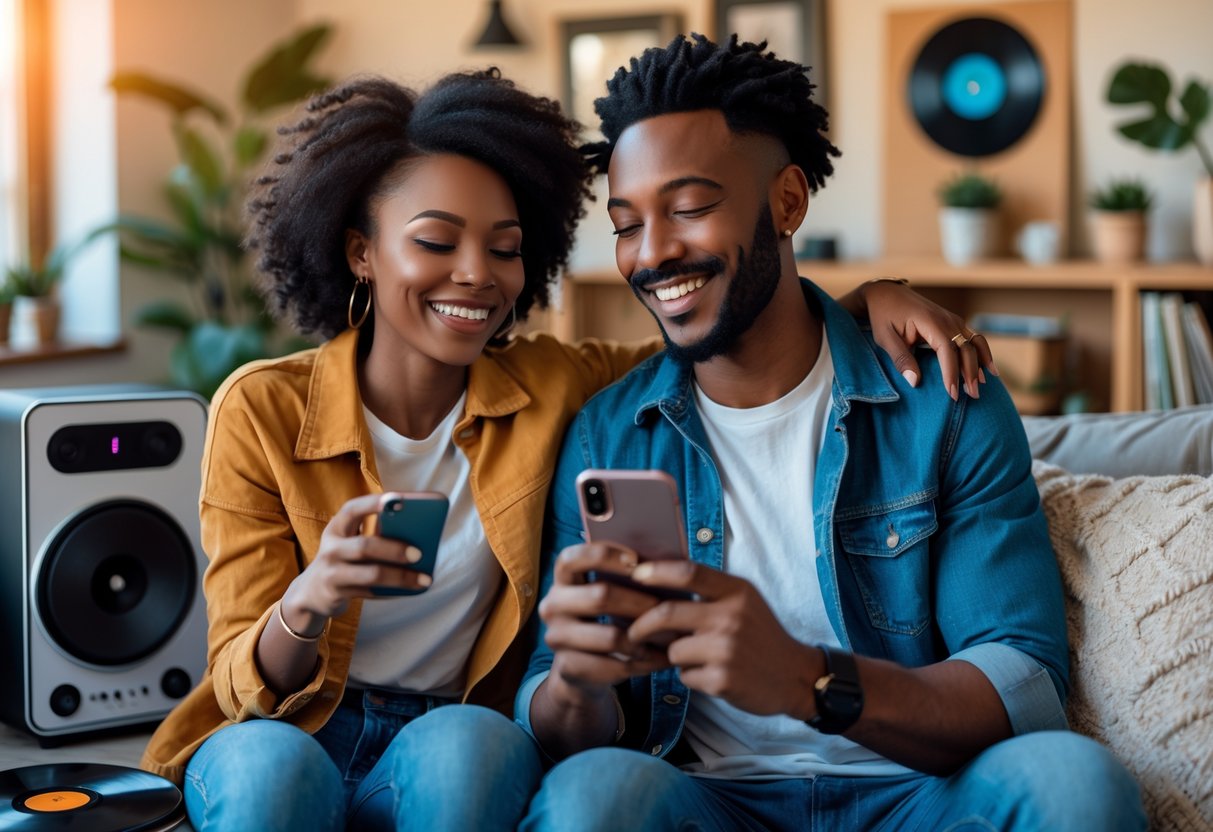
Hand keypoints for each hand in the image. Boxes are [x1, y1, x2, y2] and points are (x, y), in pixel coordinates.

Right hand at [282, 493, 431, 626]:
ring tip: (424, 580)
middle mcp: (331, 548)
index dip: (373, 504)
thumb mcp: (348, 541)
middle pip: (365, 547)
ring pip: (371, 575)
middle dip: (394, 549)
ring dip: (401, 577)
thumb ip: (373, 534)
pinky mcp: (336, 594)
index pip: (352, 510)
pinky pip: (372, 593)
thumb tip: (417, 534)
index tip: (396, 499)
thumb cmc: (343, 559)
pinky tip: (412, 590)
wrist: (311, 591)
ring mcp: (332, 573)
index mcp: (337, 528)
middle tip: (419, 553)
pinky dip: (394, 592)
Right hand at [538, 543, 669, 694]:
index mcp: (562, 579)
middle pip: (600, 596)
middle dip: (640, 603)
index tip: (636, 560)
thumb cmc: (605, 618)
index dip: (604, 555)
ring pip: (610, 637)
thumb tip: (663, 564)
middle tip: (666, 609)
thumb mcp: (609, 593)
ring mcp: (557, 637)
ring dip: (644, 639)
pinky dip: (641, 664)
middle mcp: (553, 605)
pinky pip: (613, 666)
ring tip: (669, 638)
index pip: (572, 558)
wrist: (581, 667)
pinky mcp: (567, 666)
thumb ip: (624, 576)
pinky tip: (658, 660)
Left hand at [626, 560, 820, 719]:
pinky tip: (712, 675)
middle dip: (641, 625)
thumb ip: (710, 591)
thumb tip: (658, 581)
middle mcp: (731, 617)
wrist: (795, 676)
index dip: (656, 572)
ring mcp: (727, 649)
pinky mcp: (722, 679)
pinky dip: (691, 677)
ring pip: (673, 650)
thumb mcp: (744, 602)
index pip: (689, 572)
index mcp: (736, 592)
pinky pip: (685, 675)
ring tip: (700, 658)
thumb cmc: (761, 636)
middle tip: (633, 632)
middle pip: (666, 614)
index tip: (635, 575)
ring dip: (676, 657)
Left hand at [856, 279, 997, 400]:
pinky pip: (974, 338)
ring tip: (983, 385)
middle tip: (972, 396)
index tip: (953, 394)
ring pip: (975, 343)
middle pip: (966, 348)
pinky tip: (988, 369)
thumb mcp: (885, 338)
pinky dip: (982, 353)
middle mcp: (947, 319)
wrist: (887, 293)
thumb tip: (914, 382)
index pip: (947, 351)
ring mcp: (953, 319)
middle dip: (970, 374)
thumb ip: (900, 359)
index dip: (951, 373)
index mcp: (930, 322)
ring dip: (980, 364)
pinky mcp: (954, 323)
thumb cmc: (884, 316)